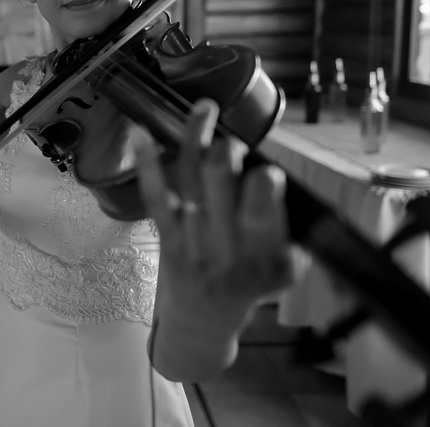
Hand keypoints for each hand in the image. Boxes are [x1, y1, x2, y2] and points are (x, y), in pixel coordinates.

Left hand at [135, 98, 294, 318]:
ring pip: (192, 180)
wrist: (204, 322)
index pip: (262, 217)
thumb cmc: (251, 284)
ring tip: (204, 107)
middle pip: (219, 187)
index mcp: (264, 255)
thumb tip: (278, 169)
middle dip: (225, 156)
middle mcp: (225, 247)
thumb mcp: (284, 267)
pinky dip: (148, 164)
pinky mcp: (166, 236)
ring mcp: (192, 240)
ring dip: (196, 138)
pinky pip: (156, 195)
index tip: (266, 172)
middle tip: (233, 145)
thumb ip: (288, 227)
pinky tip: (141, 134)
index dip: (262, 191)